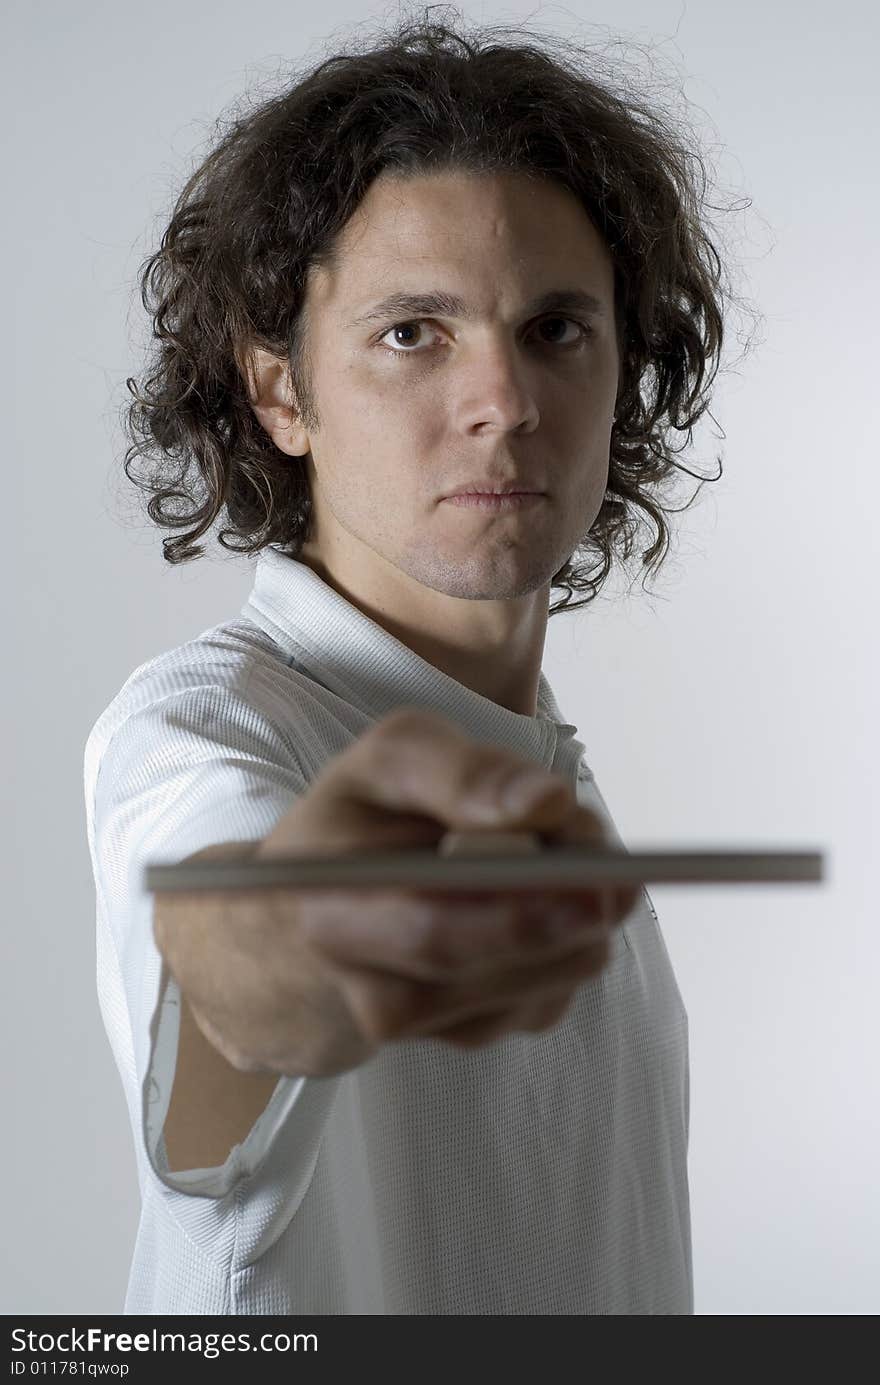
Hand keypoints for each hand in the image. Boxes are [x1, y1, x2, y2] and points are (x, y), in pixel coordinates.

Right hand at [159, 708, 637, 1075]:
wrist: (308, 921)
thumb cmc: (357, 824)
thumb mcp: (389, 761)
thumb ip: (461, 770)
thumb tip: (548, 804)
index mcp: (335, 906)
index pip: (432, 925)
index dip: (516, 906)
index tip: (584, 866)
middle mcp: (369, 985)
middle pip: (494, 965)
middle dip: (566, 912)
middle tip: (618, 875)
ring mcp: (422, 1025)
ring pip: (536, 984)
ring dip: (577, 923)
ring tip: (566, 863)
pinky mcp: (465, 1035)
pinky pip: (547, 997)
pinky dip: (567, 948)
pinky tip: (542, 908)